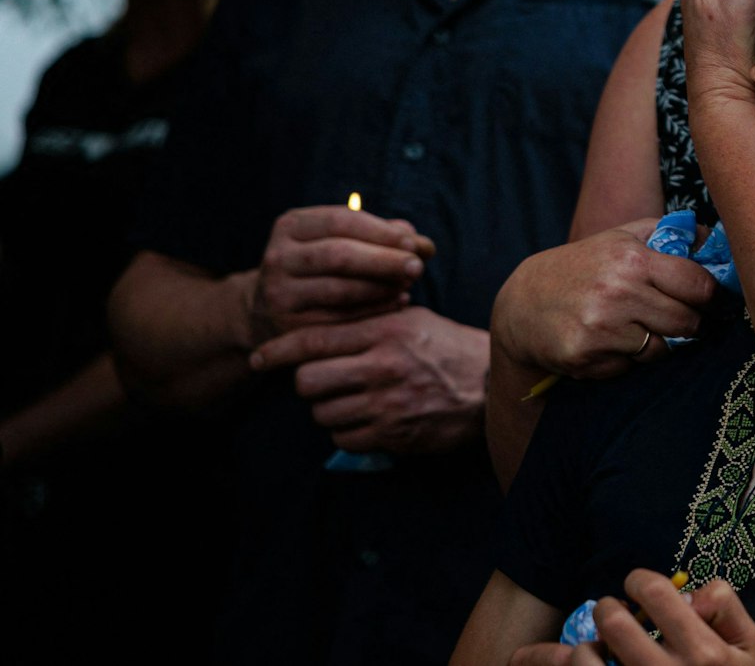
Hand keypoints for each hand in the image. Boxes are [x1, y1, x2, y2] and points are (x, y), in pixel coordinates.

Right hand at [247, 204, 435, 344]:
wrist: (271, 308)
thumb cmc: (323, 267)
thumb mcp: (341, 242)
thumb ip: (382, 237)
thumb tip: (423, 245)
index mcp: (292, 225)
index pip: (341, 221)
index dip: (381, 231)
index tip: (415, 241)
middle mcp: (279, 256)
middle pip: (338, 255)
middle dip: (384, 259)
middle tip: (418, 266)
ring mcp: (279, 292)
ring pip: (339, 289)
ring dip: (381, 287)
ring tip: (409, 285)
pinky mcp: (287, 325)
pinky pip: (339, 319)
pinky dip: (373, 310)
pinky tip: (397, 303)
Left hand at [250, 306, 487, 454]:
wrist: (492, 384)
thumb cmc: (448, 348)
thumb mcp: (412, 320)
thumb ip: (368, 321)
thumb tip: (320, 328)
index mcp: (386, 330)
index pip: (315, 340)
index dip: (278, 351)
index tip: (259, 359)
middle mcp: (383, 366)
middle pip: (308, 381)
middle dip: (308, 384)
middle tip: (322, 381)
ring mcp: (388, 403)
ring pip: (323, 413)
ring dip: (329, 409)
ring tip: (350, 400)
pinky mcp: (395, 435)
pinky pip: (344, 438)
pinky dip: (348, 431)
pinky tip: (367, 419)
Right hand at [491, 219, 716, 380]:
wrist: (523, 303)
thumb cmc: (583, 266)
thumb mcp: (621, 238)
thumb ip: (669, 235)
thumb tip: (714, 239)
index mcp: (632, 258)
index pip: (697, 284)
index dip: (710, 296)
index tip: (709, 300)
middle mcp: (617, 292)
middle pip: (686, 322)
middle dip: (688, 324)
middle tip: (678, 319)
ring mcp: (600, 327)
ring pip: (661, 350)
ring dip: (656, 343)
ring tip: (634, 328)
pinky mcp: (585, 357)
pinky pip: (629, 367)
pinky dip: (625, 360)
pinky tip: (606, 343)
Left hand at [509, 572, 754, 665]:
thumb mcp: (749, 647)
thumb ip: (725, 606)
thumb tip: (688, 591)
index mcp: (706, 653)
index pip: (657, 593)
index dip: (640, 581)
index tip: (637, 587)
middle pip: (614, 622)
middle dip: (608, 609)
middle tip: (613, 614)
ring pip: (585, 658)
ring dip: (587, 647)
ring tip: (599, 649)